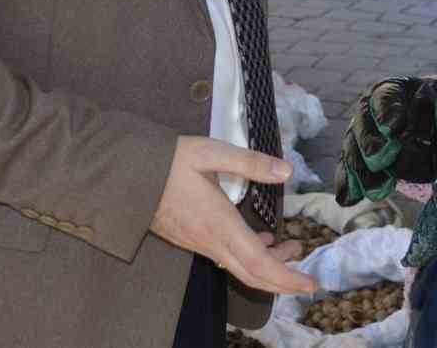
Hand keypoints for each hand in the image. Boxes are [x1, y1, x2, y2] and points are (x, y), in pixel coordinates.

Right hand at [150, 137, 316, 295]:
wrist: (125, 176)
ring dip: (267, 265)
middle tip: (306, 273)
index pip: (260, 263)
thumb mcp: (209, 152)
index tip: (311, 283)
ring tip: (290, 246)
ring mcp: (199, 243)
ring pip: (239, 267)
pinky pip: (226, 257)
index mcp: (220, 223)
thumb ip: (249, 162)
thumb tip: (286, 171)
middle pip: (252, 274)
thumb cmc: (167, 162)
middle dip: (283, 279)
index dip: (288, 277)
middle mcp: (211, 240)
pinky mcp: (191, 239)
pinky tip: (258, 238)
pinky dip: (248, 256)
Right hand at [334, 76, 436, 205]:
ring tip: (374, 190)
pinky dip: (348, 183)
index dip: (388, 110)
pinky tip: (348, 198)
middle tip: (379, 158)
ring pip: (353, 145)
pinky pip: (351, 168)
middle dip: (370, 141)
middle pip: (363, 120)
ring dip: (360, 168)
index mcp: (402, 90)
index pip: (387, 94)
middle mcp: (378, 108)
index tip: (393, 128)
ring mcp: (367, 133)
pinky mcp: (364, 158)